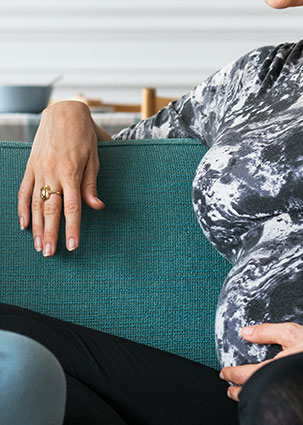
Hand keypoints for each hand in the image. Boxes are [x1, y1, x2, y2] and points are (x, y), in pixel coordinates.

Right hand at [17, 101, 104, 256]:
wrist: (64, 112)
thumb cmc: (85, 137)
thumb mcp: (94, 159)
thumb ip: (92, 185)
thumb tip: (97, 207)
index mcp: (71, 172)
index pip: (72, 207)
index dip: (72, 228)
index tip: (72, 245)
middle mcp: (52, 173)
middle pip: (51, 210)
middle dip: (50, 233)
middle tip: (50, 253)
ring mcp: (39, 170)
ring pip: (36, 204)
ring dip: (36, 227)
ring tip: (39, 246)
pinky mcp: (31, 167)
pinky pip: (24, 191)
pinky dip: (23, 208)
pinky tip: (24, 224)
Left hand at [219, 323, 302, 400]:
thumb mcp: (294, 334)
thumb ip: (268, 332)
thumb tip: (245, 332)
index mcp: (274, 371)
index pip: (245, 375)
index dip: (232, 374)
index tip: (225, 373)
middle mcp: (278, 388)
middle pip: (250, 394)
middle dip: (237, 392)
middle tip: (230, 390)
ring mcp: (286, 398)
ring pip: (261, 402)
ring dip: (249, 399)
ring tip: (244, 396)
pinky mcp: (297, 404)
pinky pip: (274, 405)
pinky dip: (266, 402)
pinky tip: (268, 400)